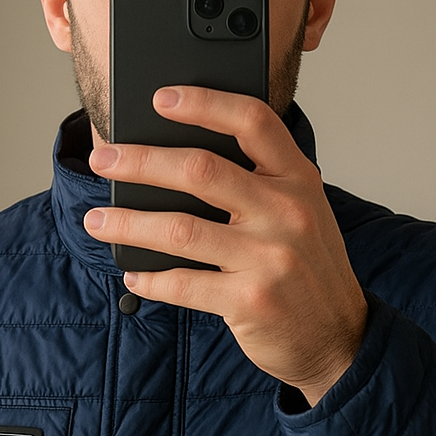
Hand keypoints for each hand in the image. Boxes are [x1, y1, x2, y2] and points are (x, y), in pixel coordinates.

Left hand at [84, 87, 367, 406]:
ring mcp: (270, 258)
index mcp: (299, 179)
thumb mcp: (302, 212)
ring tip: (97, 220)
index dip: (203, 103)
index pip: (252, 121)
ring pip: (180, 229)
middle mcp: (287, 212)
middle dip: (141, 161)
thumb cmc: (308, 269)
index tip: (160, 98)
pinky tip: (133, 272)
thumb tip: (178, 160)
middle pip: (201, 170)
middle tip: (104, 160)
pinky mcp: (251, 301)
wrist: (339, 337)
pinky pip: (184, 284)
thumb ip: (260, 182)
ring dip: (128, 223)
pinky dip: (150, 278)